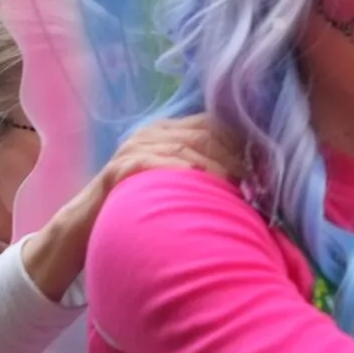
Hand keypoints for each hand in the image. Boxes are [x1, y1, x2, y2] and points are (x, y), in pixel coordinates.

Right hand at [24, 115, 243, 297]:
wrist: (86, 228)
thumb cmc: (139, 208)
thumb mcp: (173, 183)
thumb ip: (203, 173)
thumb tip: (252, 179)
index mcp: (167, 131)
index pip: (212, 124)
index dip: (241, 142)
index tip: (267, 164)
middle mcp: (151, 133)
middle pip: (204, 135)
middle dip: (236, 156)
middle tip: (261, 180)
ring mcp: (134, 149)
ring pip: (186, 149)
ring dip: (217, 168)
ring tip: (242, 188)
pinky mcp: (120, 170)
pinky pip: (156, 165)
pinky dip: (181, 173)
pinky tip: (201, 186)